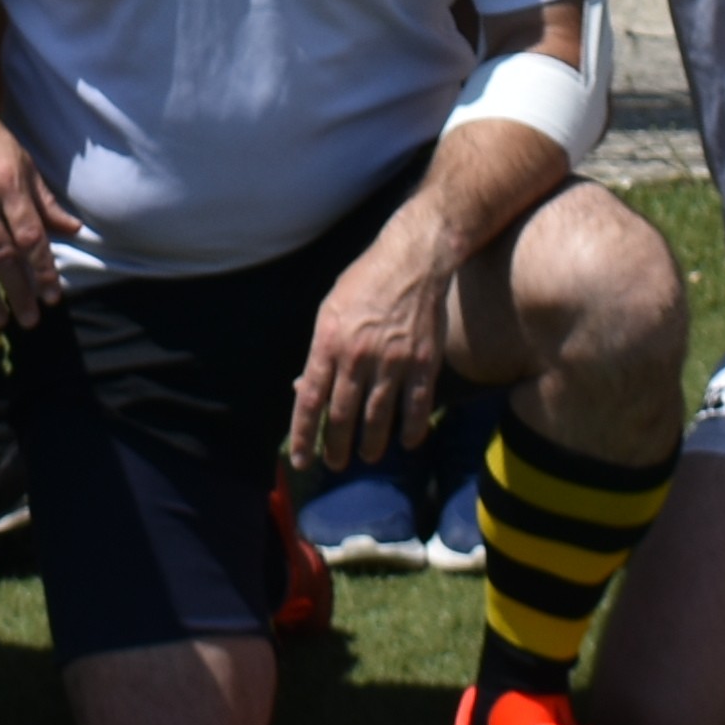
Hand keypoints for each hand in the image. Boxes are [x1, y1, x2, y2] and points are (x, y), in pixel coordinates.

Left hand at [288, 199, 469, 477]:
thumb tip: (303, 391)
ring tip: (366, 456)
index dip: (304, 434)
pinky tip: (406, 442)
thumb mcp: (329, 311)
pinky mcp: (424, 362)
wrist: (412, 261)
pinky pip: (417, 407)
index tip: (300, 460)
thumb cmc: (364, 283)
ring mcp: (393, 360)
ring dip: (370, 445)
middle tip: (334, 463)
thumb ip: (319, 353)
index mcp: (328, 341)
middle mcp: (358, 355)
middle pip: (343, 415)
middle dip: (336, 447)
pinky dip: (411, 430)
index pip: (310, 399)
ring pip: (378, 418)